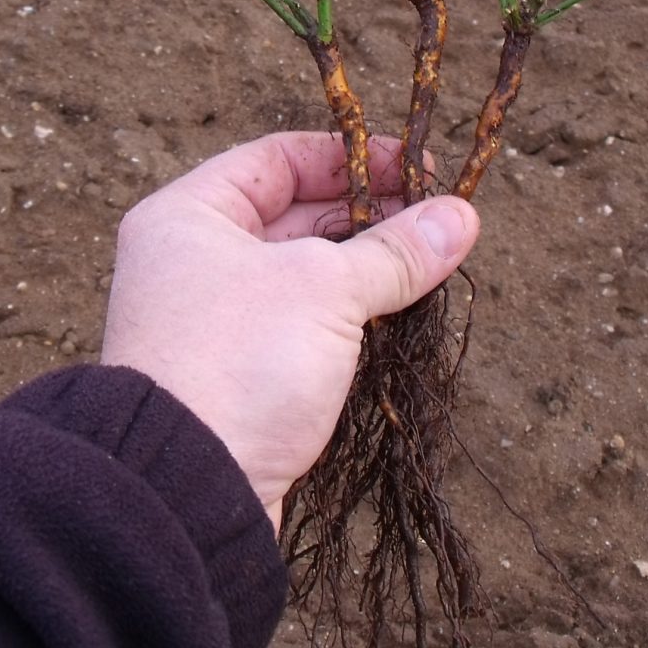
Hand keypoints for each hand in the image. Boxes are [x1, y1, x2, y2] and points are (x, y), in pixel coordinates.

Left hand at [100, 132, 478, 528]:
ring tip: (432, 260)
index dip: (354, 157)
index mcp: (192, 216)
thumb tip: (462, 217)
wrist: (185, 491)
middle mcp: (197, 260)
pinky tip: (401, 308)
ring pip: (308, 271)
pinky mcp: (243, 370)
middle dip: (371, 212)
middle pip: (298, 213)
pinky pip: (308, 320)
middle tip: (438, 218)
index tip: (417, 168)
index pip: (281, 158)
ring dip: (368, 263)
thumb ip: (396, 250)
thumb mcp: (326, 289)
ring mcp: (219, 318)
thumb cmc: (240, 362)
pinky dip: (352, 310)